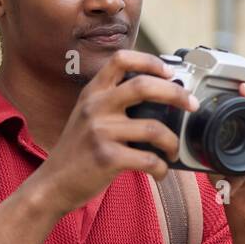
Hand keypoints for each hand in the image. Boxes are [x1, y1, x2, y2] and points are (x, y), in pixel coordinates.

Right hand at [28, 49, 199, 217]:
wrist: (52, 184)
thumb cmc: (78, 150)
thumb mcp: (87, 115)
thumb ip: (113, 102)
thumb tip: (159, 96)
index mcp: (93, 92)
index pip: (121, 59)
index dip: (150, 61)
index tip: (170, 71)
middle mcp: (95, 107)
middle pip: (144, 86)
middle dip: (176, 93)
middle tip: (192, 104)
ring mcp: (100, 132)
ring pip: (154, 128)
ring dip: (172, 142)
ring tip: (172, 150)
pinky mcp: (106, 158)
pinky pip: (148, 159)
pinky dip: (161, 168)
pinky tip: (160, 172)